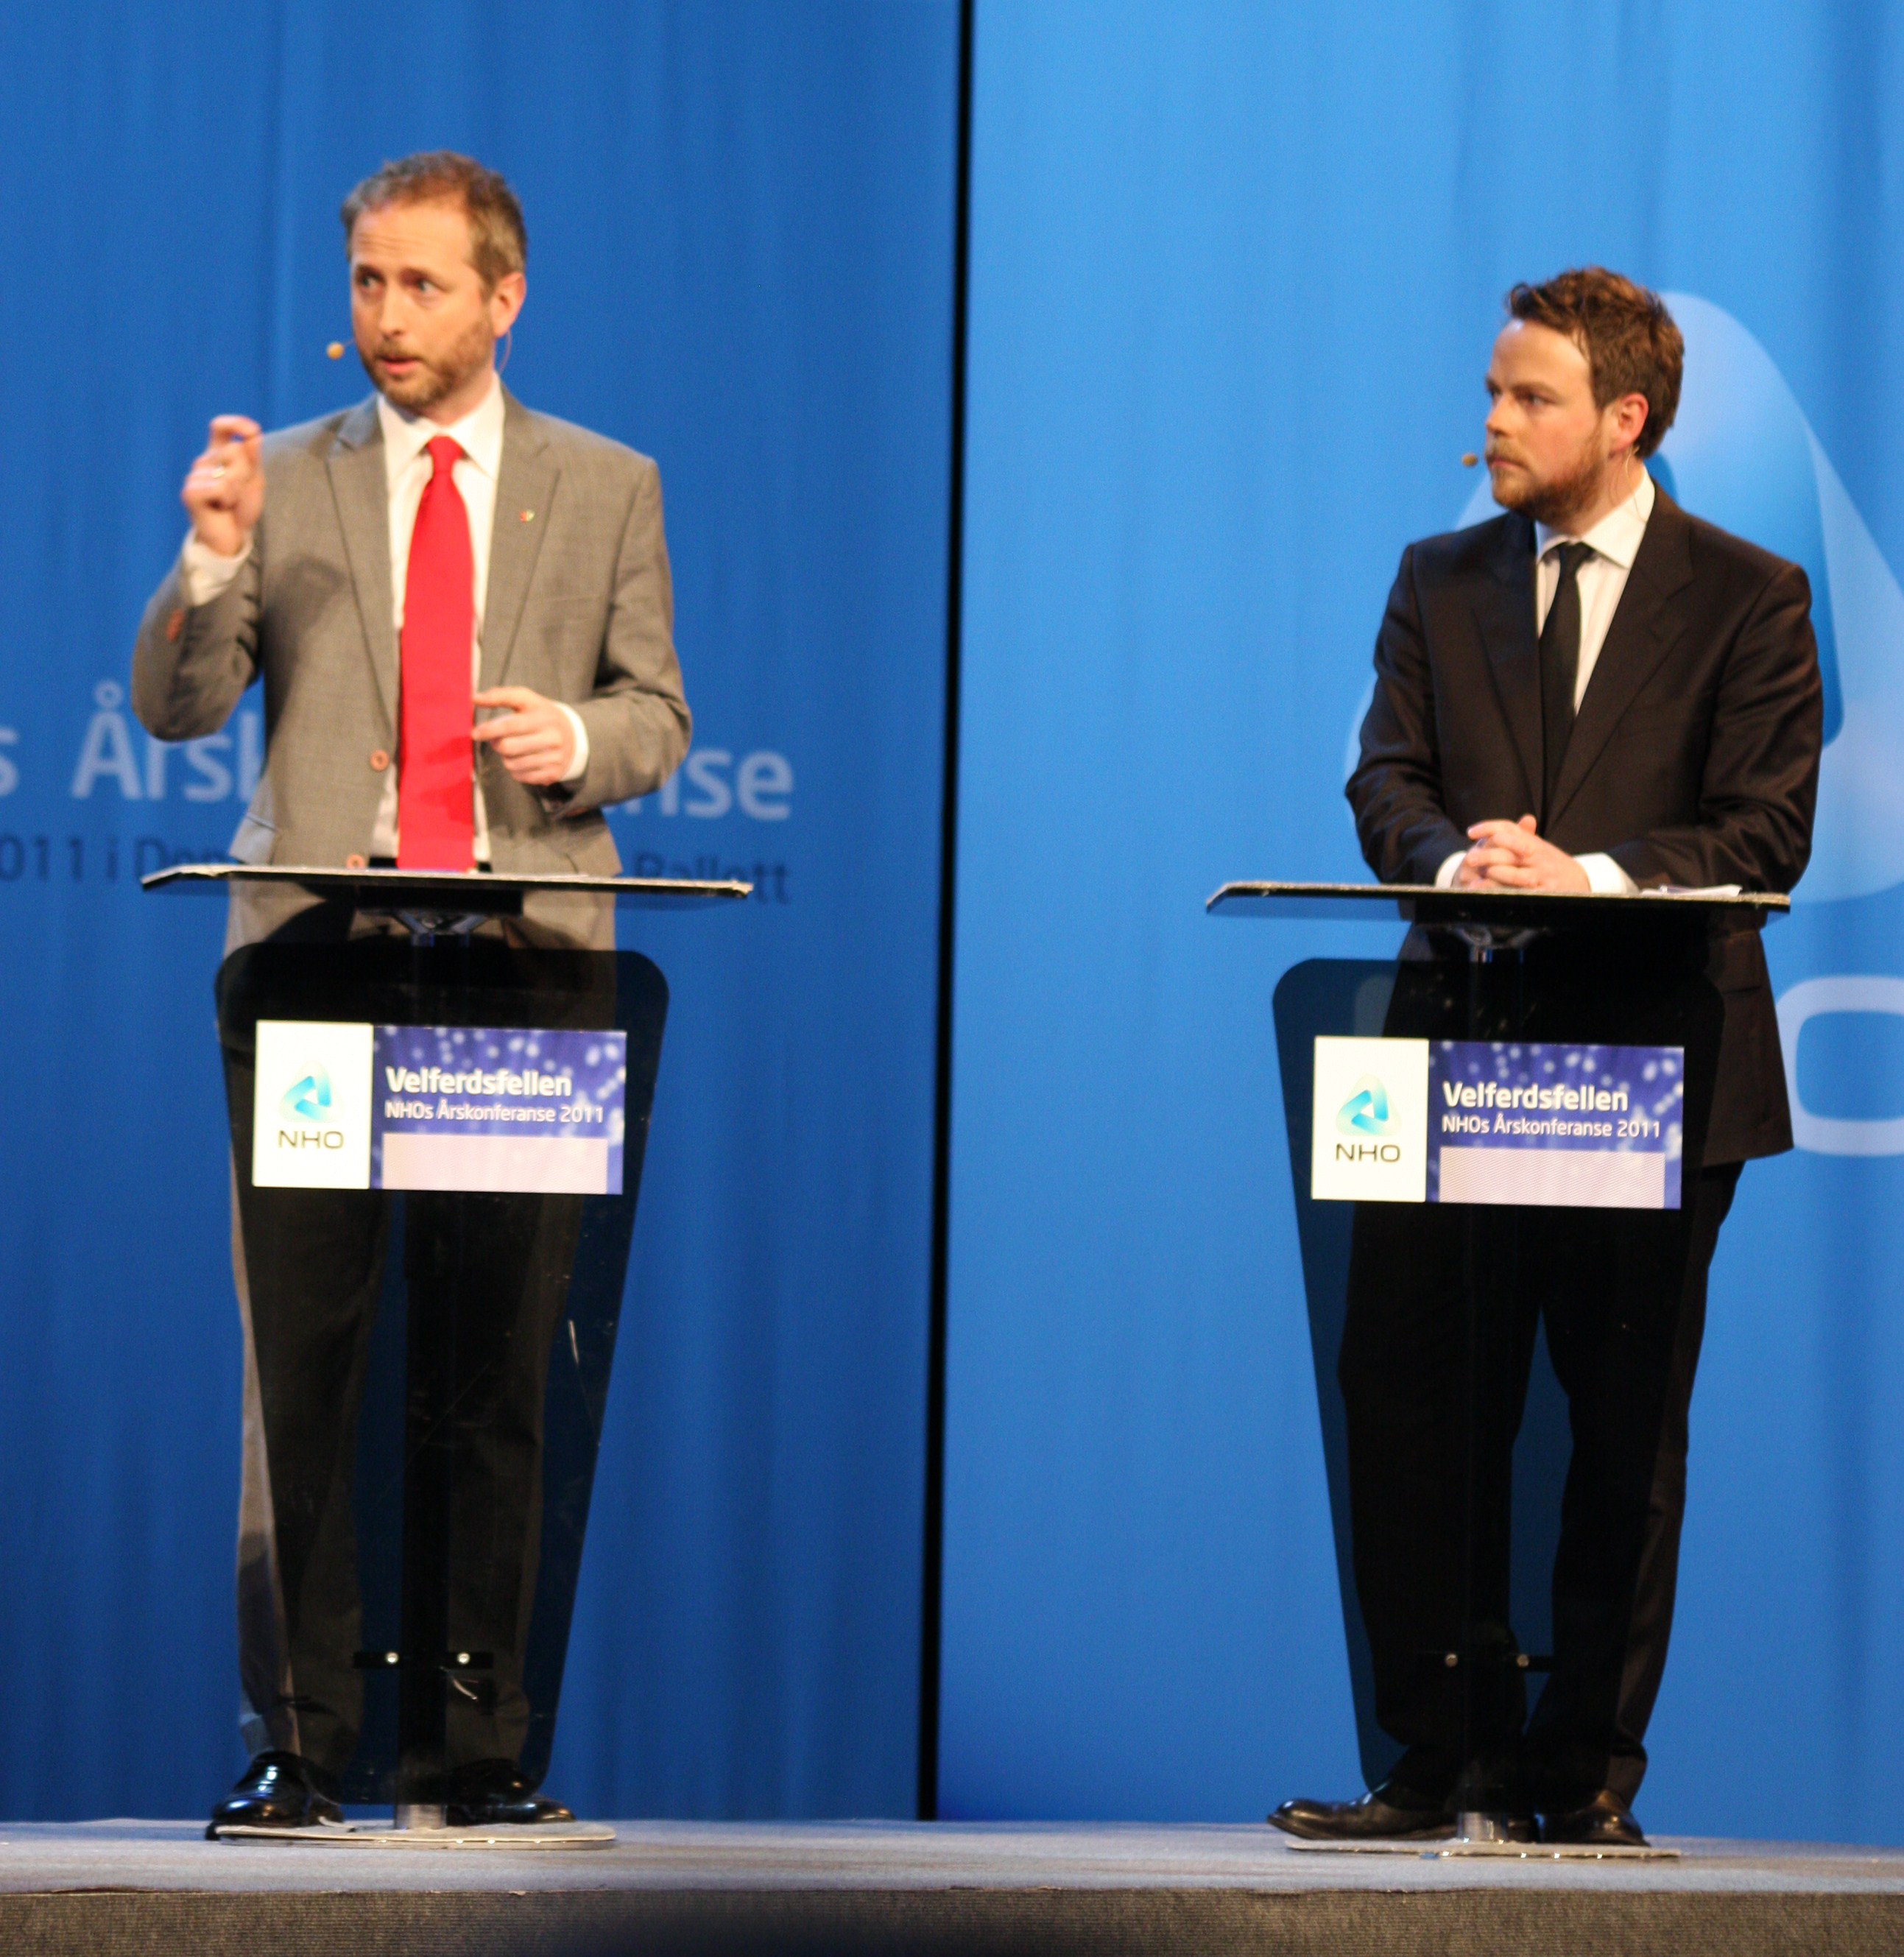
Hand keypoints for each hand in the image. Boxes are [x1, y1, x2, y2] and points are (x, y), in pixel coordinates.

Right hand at [181, 415, 263, 557]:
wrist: (232, 537)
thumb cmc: (241, 508)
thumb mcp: (254, 481)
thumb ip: (253, 458)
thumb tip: (254, 436)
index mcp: (218, 454)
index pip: (220, 428)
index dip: (235, 423)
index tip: (251, 430)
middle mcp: (204, 461)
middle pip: (235, 451)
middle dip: (246, 473)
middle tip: (239, 492)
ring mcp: (194, 476)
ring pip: (229, 472)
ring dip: (237, 491)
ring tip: (229, 502)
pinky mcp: (190, 492)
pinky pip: (220, 487)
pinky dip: (227, 499)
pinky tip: (219, 507)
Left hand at [472, 687, 575, 787]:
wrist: (574, 737)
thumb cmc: (542, 716)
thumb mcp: (527, 700)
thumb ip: (501, 696)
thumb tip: (475, 698)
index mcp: (544, 718)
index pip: (511, 725)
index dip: (490, 730)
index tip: (475, 733)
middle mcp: (552, 738)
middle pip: (508, 747)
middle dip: (496, 744)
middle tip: (498, 739)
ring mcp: (554, 758)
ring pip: (512, 764)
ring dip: (505, 757)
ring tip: (513, 749)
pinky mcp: (553, 774)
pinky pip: (520, 776)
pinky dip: (515, 769)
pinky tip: (522, 760)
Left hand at [1455, 814, 1590, 891]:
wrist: (1581, 881)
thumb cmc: (1551, 863)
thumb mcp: (1539, 847)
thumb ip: (1522, 836)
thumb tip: (1504, 826)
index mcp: (1534, 843)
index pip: (1510, 828)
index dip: (1489, 827)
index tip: (1470, 832)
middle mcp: (1538, 857)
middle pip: (1511, 851)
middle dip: (1488, 855)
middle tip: (1469, 859)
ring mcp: (1542, 875)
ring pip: (1517, 875)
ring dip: (1497, 877)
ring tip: (1477, 880)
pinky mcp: (1544, 893)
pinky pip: (1524, 895)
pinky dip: (1507, 895)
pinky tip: (1492, 896)